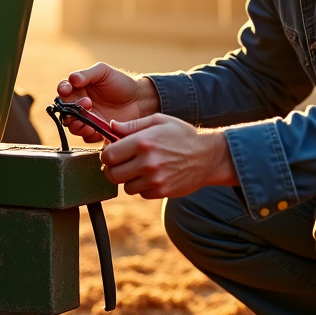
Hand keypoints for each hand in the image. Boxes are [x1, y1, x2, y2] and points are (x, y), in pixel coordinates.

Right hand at [56, 63, 159, 142]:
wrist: (140, 100)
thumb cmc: (121, 83)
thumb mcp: (104, 72)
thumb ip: (87, 74)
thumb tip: (72, 79)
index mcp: (79, 89)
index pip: (63, 90)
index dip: (63, 90)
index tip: (67, 90)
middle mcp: (79, 105)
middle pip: (65, 111)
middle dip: (71, 110)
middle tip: (87, 104)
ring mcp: (87, 120)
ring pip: (73, 126)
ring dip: (77, 124)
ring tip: (89, 121)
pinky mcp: (96, 132)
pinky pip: (86, 137)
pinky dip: (88, 134)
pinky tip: (96, 130)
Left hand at [99, 114, 237, 198]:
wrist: (208, 156)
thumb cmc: (182, 135)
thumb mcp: (159, 121)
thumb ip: (132, 125)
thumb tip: (111, 126)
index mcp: (143, 142)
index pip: (109, 155)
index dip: (107, 154)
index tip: (113, 152)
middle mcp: (147, 162)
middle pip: (112, 174)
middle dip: (114, 169)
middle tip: (122, 163)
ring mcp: (154, 179)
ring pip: (125, 186)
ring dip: (129, 179)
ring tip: (140, 168)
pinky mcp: (161, 191)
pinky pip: (141, 193)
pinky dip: (143, 186)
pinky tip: (153, 176)